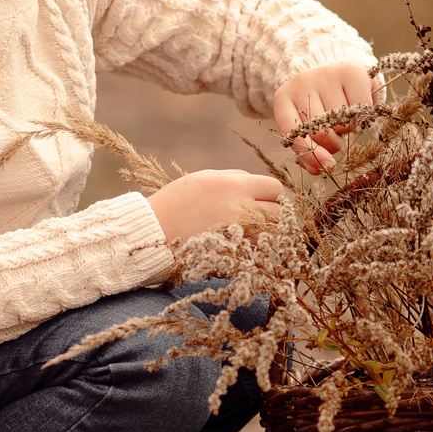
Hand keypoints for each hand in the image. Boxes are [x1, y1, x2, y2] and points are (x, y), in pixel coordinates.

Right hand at [147, 169, 283, 241]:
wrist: (153, 230)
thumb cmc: (176, 201)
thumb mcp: (204, 179)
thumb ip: (234, 179)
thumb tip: (258, 186)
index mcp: (234, 185)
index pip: (274, 188)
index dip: (272, 195)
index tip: (265, 200)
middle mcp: (240, 208)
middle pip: (279, 213)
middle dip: (274, 215)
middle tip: (263, 218)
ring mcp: (237, 233)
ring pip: (271, 234)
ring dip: (265, 234)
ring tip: (249, 232)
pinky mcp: (231, 252)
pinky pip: (255, 251)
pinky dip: (252, 249)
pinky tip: (238, 245)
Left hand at [273, 62, 378, 174]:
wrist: (336, 76)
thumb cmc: (319, 107)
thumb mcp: (307, 126)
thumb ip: (308, 150)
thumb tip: (318, 169)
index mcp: (284, 98)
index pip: (291, 131)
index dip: (307, 152)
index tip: (325, 167)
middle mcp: (302, 82)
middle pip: (320, 131)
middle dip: (333, 144)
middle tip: (336, 137)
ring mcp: (326, 75)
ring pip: (343, 122)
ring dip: (348, 128)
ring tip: (344, 118)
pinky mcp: (351, 72)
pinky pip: (362, 107)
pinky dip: (364, 115)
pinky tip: (357, 108)